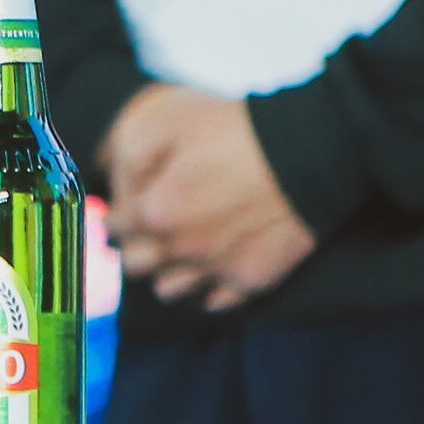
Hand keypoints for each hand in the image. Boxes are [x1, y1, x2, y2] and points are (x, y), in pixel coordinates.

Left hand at [103, 84, 316, 312]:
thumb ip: (130, 156)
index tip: (121, 211)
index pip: (116, 227)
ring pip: (169, 289)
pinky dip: (208, 288)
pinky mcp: (251, 280)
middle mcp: (180, 249)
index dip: (117, 216)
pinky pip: (214, 301)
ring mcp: (216, 270)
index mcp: (155, 212)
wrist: (313, 150)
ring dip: (168, 271)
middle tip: (150, 231)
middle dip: (137, 246)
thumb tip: (111, 180)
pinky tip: (215, 266)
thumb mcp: (171, 122)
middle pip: (136, 265)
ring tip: (181, 250)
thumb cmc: (238, 129)